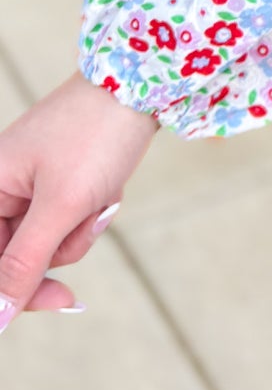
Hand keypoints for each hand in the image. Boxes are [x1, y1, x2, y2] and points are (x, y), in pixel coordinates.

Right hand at [0, 72, 157, 331]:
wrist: (140, 85)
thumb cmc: (95, 136)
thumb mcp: (60, 206)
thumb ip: (23, 264)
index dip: (6, 293)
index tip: (51, 304)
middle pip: (12, 259)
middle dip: (53, 259)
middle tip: (72, 297)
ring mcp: (26, 187)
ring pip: (46, 246)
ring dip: (77, 235)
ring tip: (99, 204)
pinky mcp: (55, 185)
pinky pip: (66, 225)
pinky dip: (88, 219)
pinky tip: (106, 196)